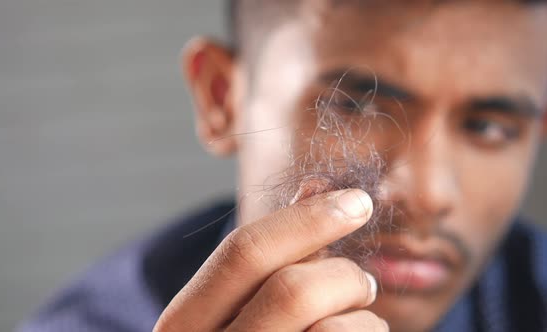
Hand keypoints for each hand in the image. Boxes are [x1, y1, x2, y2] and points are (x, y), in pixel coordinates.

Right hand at [153, 189, 387, 330]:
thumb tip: (315, 185)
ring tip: (356, 320)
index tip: (356, 200)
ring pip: (335, 328)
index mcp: (184, 325)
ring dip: (362, 316)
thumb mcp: (241, 304)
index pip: (243, 253)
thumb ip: (276, 250)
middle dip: (342, 274)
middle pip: (292, 289)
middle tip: (362, 281)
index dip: (307, 219)